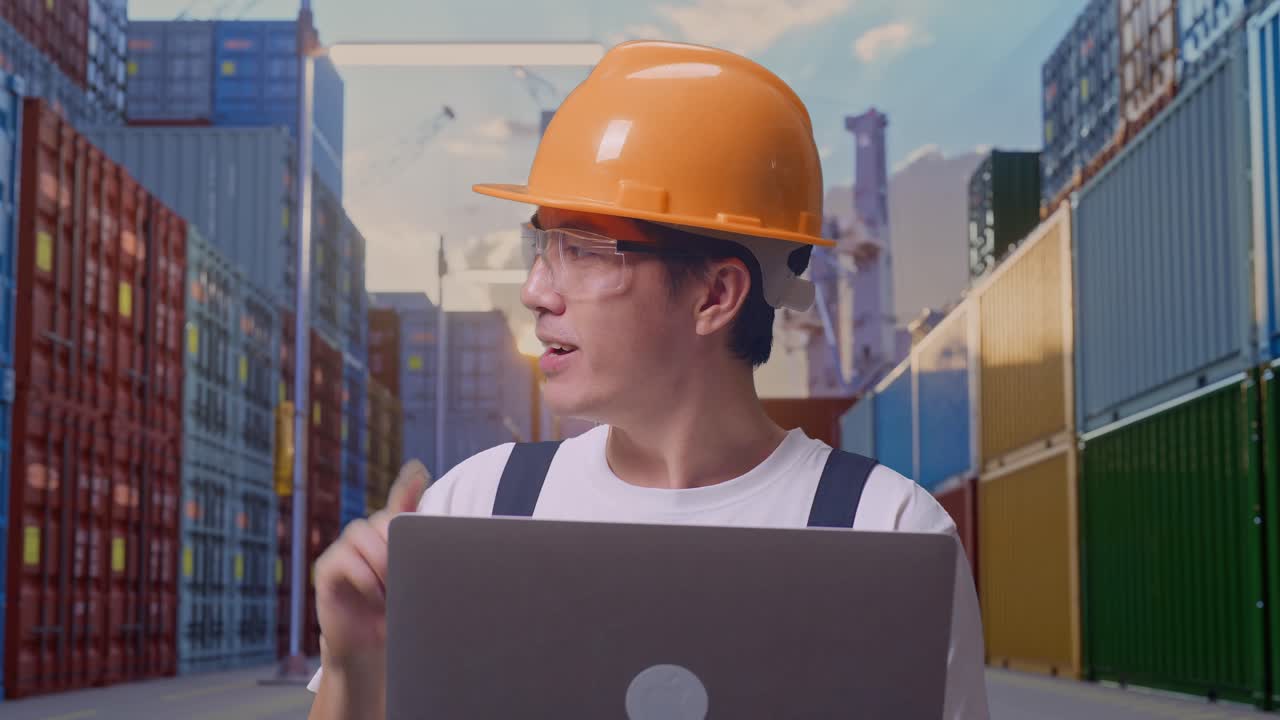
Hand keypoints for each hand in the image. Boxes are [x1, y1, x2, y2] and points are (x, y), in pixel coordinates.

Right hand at [314, 459, 430, 668]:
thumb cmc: (396, 617)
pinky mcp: (328, 568)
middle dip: (398, 542)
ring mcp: (346, 550)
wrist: (369, 651)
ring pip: (362, 532)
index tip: (419, 470)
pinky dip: (363, 575)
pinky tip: (374, 594)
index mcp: (394, 539)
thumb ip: (426, 562)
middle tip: (409, 570)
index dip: (409, 485)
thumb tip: (445, 550)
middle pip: (384, 520)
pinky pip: (344, 559)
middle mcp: (369, 538)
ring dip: (381, 559)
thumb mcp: (418, 589)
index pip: (401, 504)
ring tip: (390, 589)